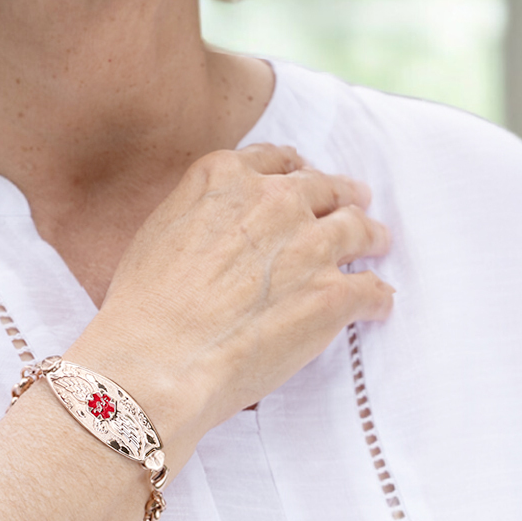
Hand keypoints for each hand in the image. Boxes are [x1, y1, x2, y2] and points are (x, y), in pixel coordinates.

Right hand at [67, 142, 392, 458]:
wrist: (157, 359)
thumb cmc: (143, 307)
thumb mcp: (159, 231)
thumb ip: (200, 212)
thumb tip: (219, 229)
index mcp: (225, 178)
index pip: (275, 161)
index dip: (295, 172)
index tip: (303, 180)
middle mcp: (274, 201)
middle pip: (323, 187)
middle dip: (341, 194)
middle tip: (354, 201)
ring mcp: (309, 246)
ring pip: (357, 228)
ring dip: (370, 236)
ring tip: (377, 244)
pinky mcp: (333, 294)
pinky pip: (371, 289)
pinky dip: (377, 297)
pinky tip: (378, 306)